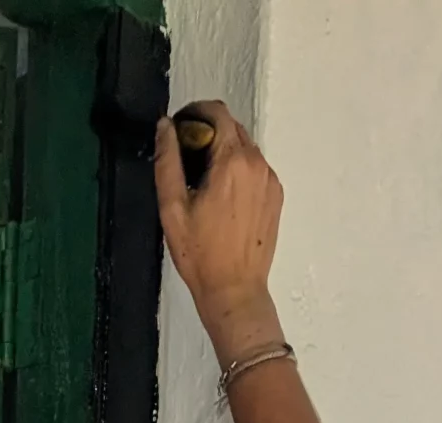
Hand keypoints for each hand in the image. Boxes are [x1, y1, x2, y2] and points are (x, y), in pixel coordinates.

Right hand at [154, 100, 283, 361]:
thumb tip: (165, 127)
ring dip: (224, 152)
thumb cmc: (199, 254)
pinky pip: (255, 168)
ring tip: (204, 183)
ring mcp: (270, 179)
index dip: (195, 113)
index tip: (180, 130)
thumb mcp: (172, 208)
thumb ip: (167, 161)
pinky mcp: (276, 195)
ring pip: (245, 147)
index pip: (217, 112)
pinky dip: (238, 170)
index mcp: (232, 160)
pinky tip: (223, 198)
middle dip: (208, 133)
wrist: (235, 290)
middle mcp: (257, 162)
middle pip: (232, 127)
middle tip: (187, 161)